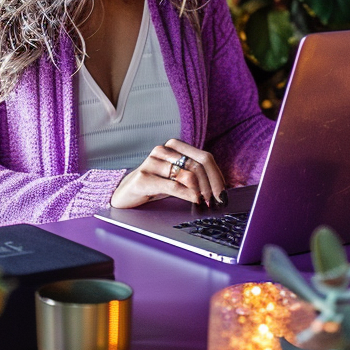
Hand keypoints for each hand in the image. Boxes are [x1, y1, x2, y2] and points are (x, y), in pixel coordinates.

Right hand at [109, 138, 226, 208]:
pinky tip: (194, 200)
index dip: (217, 175)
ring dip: (200, 192)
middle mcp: (164, 150)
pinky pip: (172, 185)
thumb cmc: (155, 185)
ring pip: (187, 175)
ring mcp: (152, 162)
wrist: (126, 194)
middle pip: (198, 165)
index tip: (223, 193)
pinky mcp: (143, 177)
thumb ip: (195, 178)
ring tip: (204, 203)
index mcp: (175, 146)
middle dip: (210, 186)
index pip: (204, 157)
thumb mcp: (177, 179)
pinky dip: (186, 194)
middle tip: (215, 201)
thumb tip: (220, 188)